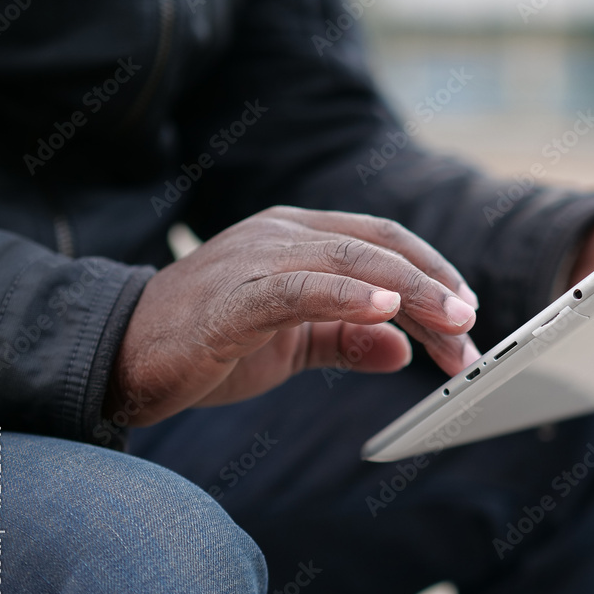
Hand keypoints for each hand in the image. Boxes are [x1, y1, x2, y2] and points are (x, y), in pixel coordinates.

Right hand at [106, 206, 480, 425]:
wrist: (123, 358)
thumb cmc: (209, 343)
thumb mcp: (294, 345)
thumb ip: (347, 340)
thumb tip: (404, 349)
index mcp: (298, 237)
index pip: (383, 241)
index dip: (432, 273)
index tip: (467, 316)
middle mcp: (281, 234)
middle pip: (378, 247)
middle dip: (434, 288)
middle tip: (471, 330)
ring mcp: (255, 258)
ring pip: (350, 261)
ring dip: (410, 292)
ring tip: (452, 324)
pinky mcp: (231, 297)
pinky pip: (299, 289)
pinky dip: (347, 296)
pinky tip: (385, 310)